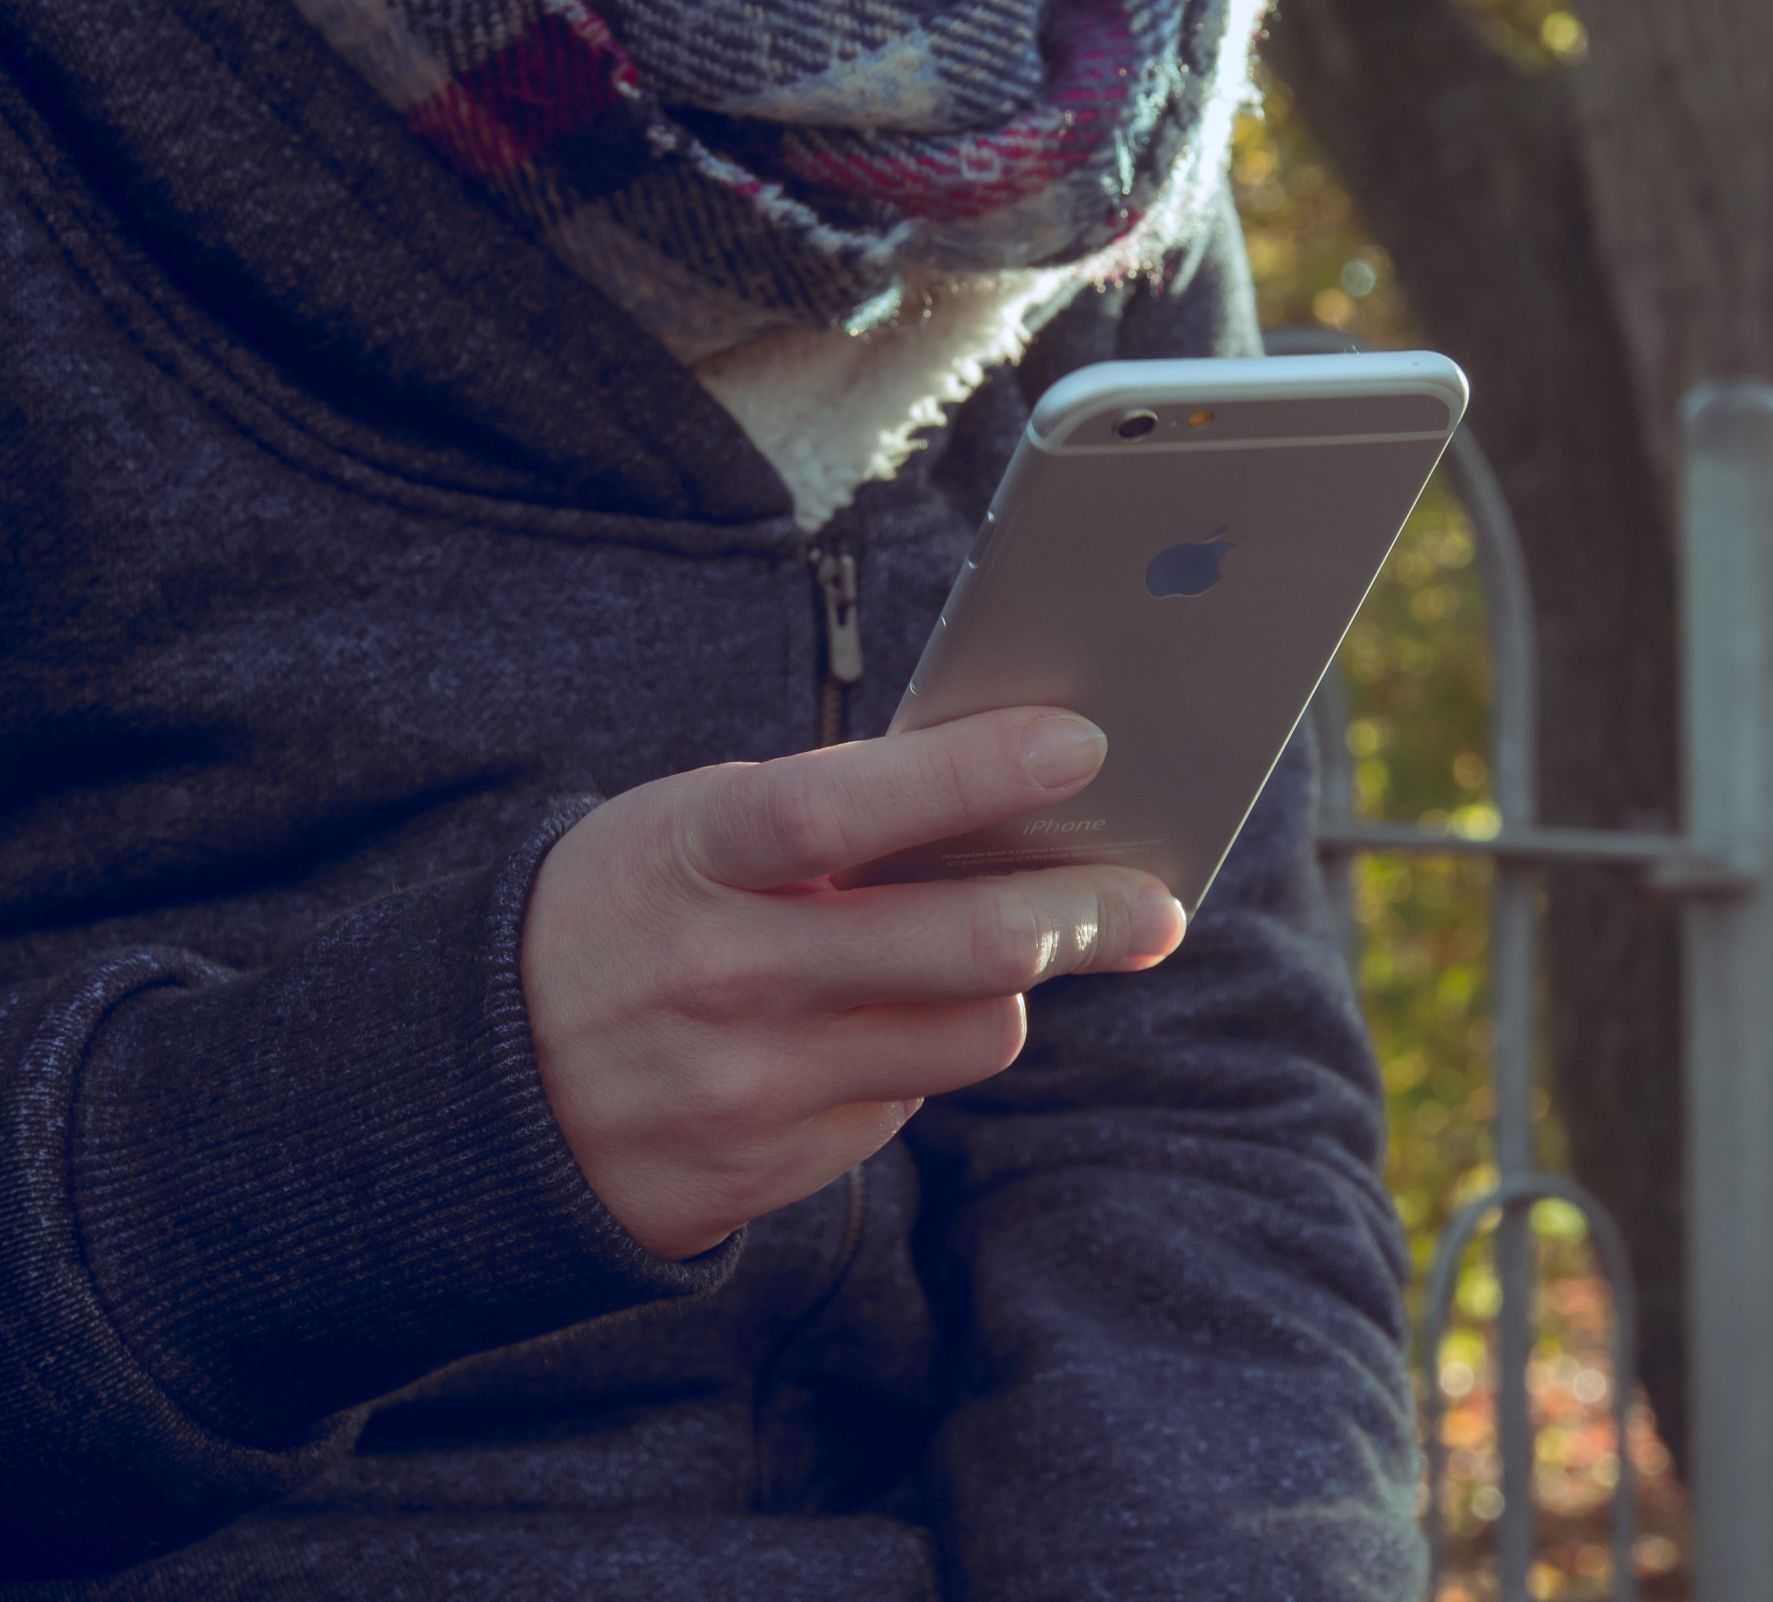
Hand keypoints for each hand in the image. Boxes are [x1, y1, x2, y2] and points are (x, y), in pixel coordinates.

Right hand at [518, 707, 1185, 1258]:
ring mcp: (750, 1086)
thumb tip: (1008, 806)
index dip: (971, 774)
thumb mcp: (688, 831)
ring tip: (962, 961)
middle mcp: (727, 977)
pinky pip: (907, 1101)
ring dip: (998, 992)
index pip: (847, 808)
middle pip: (966, 948)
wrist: (477, 1083)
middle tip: (1153, 903)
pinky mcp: (770, 1168)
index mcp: (696, 857)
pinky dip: (911, 1058)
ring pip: (972, 1036)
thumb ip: (828, 822)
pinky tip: (854, 1033)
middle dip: (1087, 916)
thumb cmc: (625, 911)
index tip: (1081, 744)